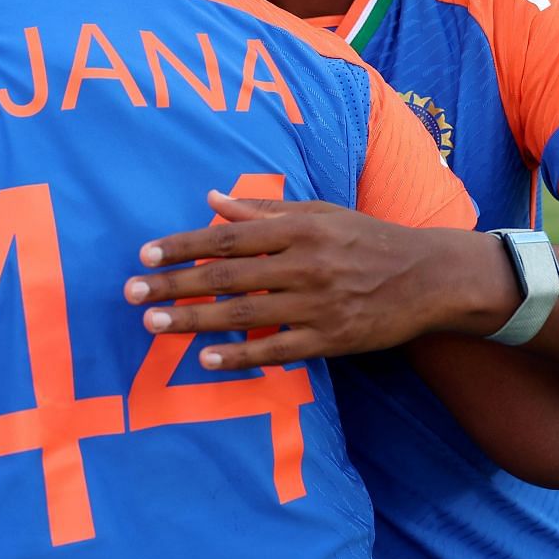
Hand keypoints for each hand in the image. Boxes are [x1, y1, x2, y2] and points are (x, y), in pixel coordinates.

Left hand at [122, 191, 514, 371]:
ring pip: (244, 314)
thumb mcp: (319, 213)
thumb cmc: (366, 239)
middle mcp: (305, 263)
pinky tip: (205, 359)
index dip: (184, 245)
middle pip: (227, 275)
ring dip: (194, 321)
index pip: (229, 236)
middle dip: (174, 285)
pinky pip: (277, 349)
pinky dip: (239, 356)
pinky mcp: (331, 339)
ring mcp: (318, 304)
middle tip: (131, 294)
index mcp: (300, 228)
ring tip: (153, 324)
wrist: (427, 277)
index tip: (145, 255)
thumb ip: (264, 211)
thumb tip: (212, 200)